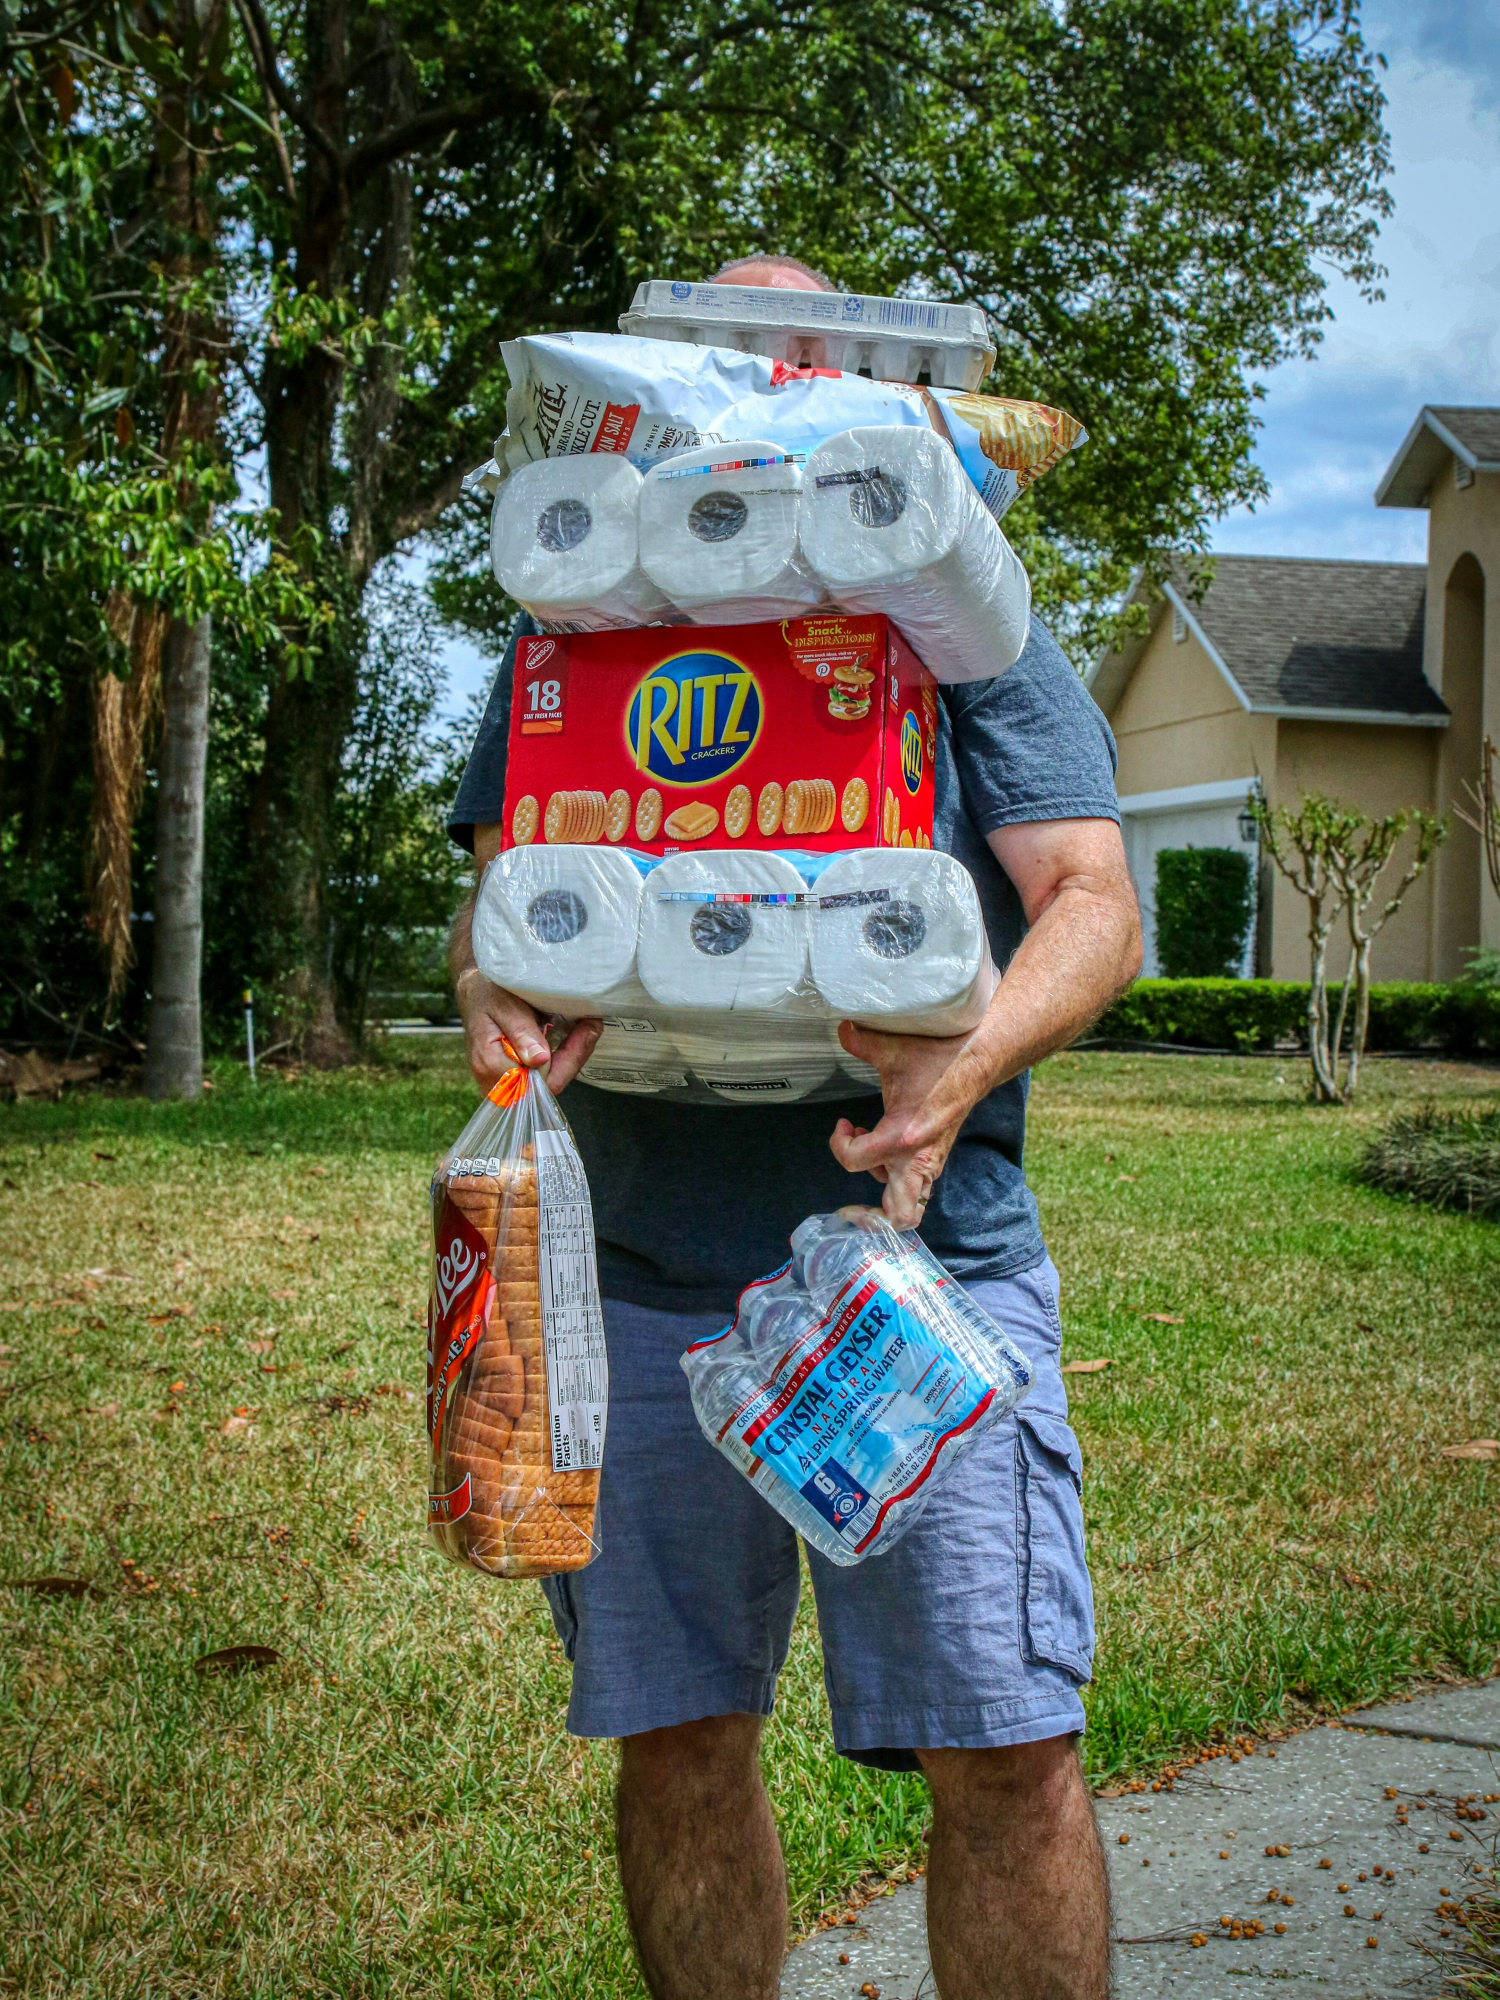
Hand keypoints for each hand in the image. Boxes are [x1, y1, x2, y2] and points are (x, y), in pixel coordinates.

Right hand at [455, 965, 600, 1094]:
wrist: (473, 991)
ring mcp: (505, 1082)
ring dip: (571, 1054)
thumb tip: (540, 1060)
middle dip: (575, 1055)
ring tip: (587, 1026)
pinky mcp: (514, 1075)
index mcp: (491, 1065)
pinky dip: (561, 1054)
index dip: (569, 1058)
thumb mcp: (503, 1004)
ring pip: (549, 1079)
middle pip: (548, 1084)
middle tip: (592, 1024)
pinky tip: (573, 1035)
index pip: (540, 1081)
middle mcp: (497, 1082)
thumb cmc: (485, 993)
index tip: (588, 1029)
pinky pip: (544, 1073)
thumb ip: (521, 1033)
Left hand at [828, 1018, 991, 1228]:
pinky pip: (919, 1187)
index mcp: (901, 1136)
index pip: (852, 1161)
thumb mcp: (893, 1049)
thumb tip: (843, 1028)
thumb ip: (861, 1041)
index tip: (844, 1123)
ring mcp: (931, 1162)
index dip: (837, 1144)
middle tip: (854, 1190)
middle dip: (871, 1213)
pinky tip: (890, 1154)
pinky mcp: (937, 1158)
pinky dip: (900, 1182)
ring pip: (910, 1205)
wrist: (979, 1060)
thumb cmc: (939, 1058)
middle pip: (897, 1215)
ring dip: (885, 1192)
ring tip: (873, 1159)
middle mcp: (918, 1159)